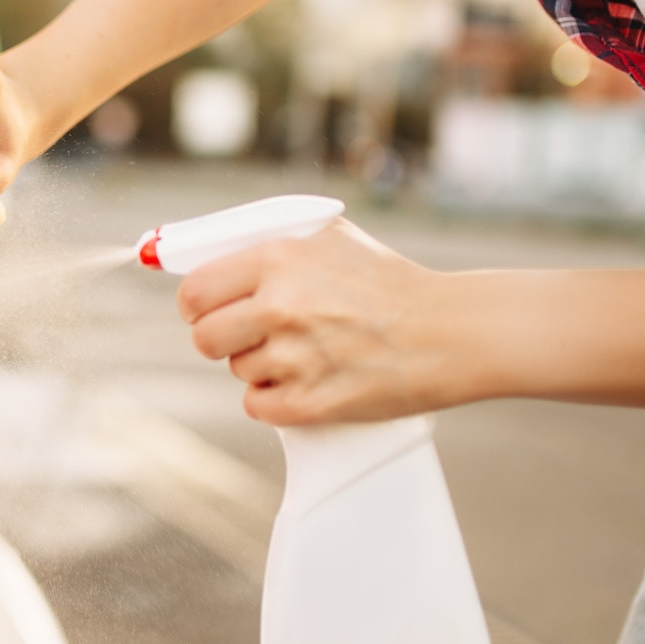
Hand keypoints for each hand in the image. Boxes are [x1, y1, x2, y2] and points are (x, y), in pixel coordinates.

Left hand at [174, 220, 476, 423]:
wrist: (449, 332)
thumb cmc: (388, 282)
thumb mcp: (329, 238)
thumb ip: (268, 243)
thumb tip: (206, 253)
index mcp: (279, 259)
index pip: (195, 291)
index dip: (196, 305)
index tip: (204, 310)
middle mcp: (280, 306)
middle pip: (204, 338)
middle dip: (220, 338)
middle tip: (246, 335)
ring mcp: (295, 357)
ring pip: (236, 370)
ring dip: (259, 365)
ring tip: (304, 351)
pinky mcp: (311, 403)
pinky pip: (257, 405)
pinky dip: (274, 398)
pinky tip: (305, 380)